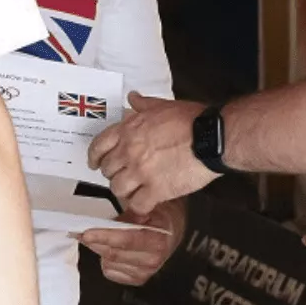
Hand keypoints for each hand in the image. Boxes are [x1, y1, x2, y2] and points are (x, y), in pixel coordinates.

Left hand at [78, 200, 185, 285]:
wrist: (172, 231)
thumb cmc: (160, 218)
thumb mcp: (148, 208)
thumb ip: (129, 214)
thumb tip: (105, 220)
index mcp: (156, 241)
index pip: (125, 240)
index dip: (103, 236)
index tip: (86, 233)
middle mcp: (152, 260)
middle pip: (113, 253)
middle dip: (95, 241)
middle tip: (82, 231)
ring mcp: (144, 272)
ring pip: (109, 262)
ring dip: (100, 250)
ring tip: (99, 238)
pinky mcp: (137, 279)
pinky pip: (110, 272)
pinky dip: (105, 260)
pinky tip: (111, 250)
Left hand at [88, 94, 216, 213]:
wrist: (211, 137)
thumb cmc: (191, 120)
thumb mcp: (163, 105)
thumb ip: (143, 105)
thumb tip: (133, 98)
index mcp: (129, 130)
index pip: (98, 145)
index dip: (94, 157)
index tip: (95, 163)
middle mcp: (130, 151)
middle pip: (107, 170)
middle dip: (114, 174)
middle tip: (124, 176)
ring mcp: (142, 172)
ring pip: (118, 189)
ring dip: (125, 191)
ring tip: (135, 190)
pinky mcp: (157, 190)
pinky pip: (137, 204)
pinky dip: (140, 206)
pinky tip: (147, 204)